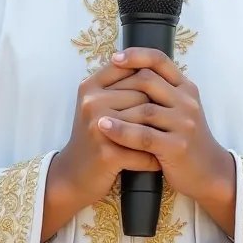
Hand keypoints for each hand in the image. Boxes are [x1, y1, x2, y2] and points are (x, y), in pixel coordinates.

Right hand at [48, 58, 161, 213]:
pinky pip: (144, 149)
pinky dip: (154, 158)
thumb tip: (154, 68)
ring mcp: (98, 127)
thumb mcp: (98, 105)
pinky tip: (159, 162)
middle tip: (169, 122)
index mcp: (91, 86)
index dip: (149, 81)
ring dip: (161, 133)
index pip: (130, 69)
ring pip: (146, 120)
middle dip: (158, 109)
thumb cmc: (94, 137)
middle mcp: (92, 102)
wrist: (73, 174)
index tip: (158, 97)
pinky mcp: (107, 153)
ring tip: (169, 139)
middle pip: (143, 94)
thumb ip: (119, 85)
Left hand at [98, 49, 235, 217]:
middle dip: (121, 85)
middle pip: (149, 80)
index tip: (115, 58)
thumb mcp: (179, 110)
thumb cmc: (184, 139)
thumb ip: (160, 93)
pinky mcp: (178, 146)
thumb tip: (126, 73)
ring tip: (96, 115)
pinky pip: (144, 135)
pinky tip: (105, 129)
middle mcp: (187, 102)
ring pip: (144, 109)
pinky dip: (122, 131)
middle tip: (98, 90)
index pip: (160, 60)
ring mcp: (184, 123)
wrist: (209, 172)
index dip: (137, 55)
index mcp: (186, 88)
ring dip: (117, 112)